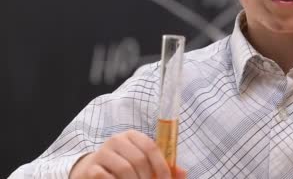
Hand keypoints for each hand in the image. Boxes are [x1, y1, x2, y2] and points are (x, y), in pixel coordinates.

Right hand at [69, 130, 186, 178]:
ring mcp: (102, 153)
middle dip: (148, 178)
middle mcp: (116, 140)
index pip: (151, 147)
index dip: (162, 166)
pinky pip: (106, 177)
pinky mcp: (91, 168)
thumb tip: (183, 172)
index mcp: (133, 136)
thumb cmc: (124, 167)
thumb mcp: (143, 164)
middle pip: (139, 159)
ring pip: (125, 169)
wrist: (92, 171)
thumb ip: (163, 168)